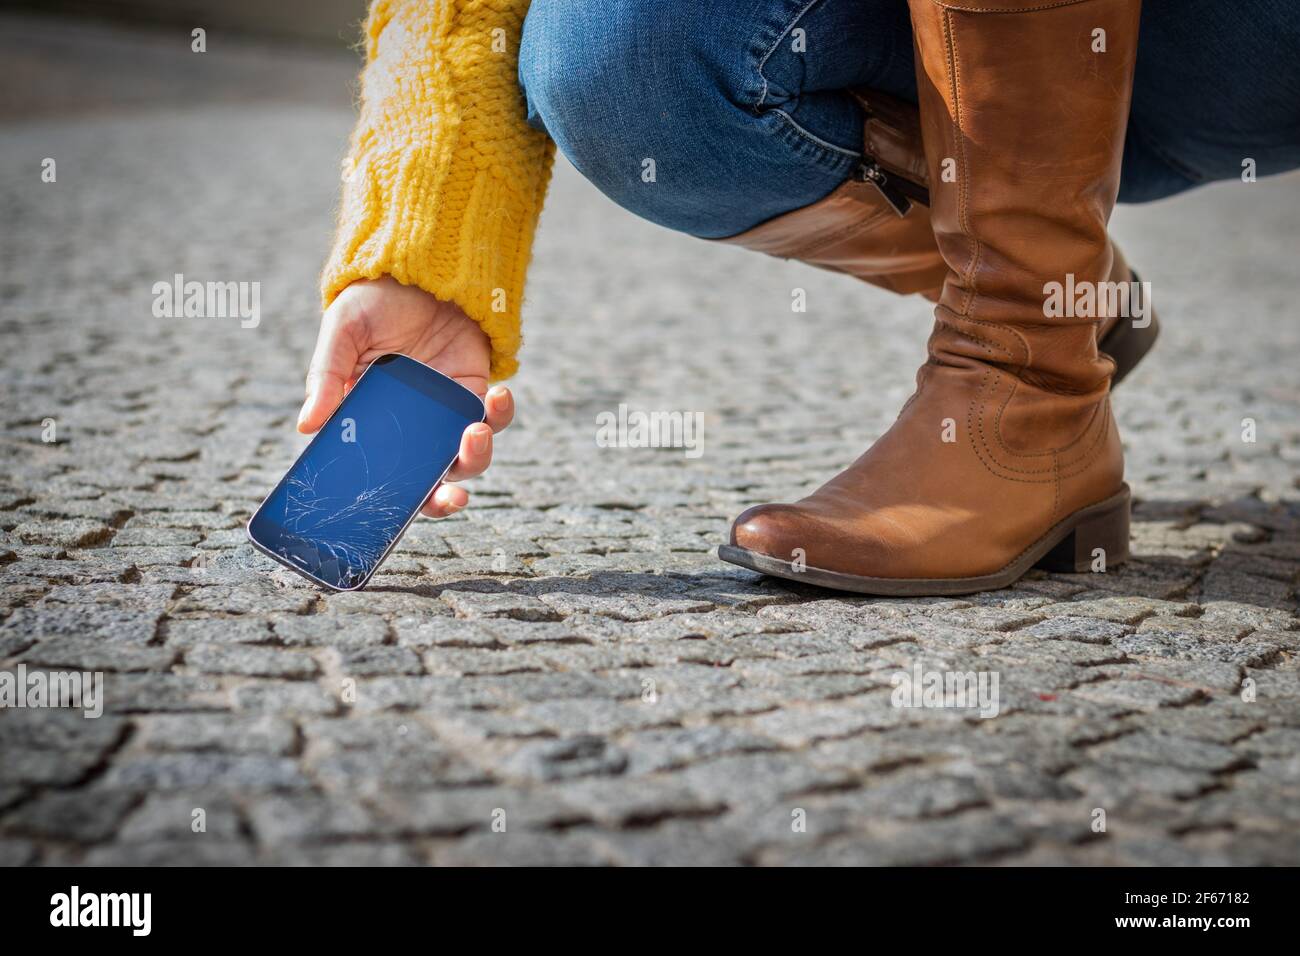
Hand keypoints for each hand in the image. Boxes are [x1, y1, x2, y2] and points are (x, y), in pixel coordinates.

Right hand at [298, 277, 513, 517]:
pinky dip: (499, 414)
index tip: (397, 513)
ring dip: (476, 457)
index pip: (378, 476)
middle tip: (452, 498)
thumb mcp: (343, 330)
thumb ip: (327, 376)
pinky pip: (494, 418)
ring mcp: (445, 414)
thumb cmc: (374, 300)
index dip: (389, 502)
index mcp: (368, 423)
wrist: (421, 267)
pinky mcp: (476, 394)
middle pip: (428, 481)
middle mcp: (408, 428)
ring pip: (467, 458)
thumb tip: (306, 426)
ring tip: (474, 430)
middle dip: (442, 499)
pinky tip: (496, 394)